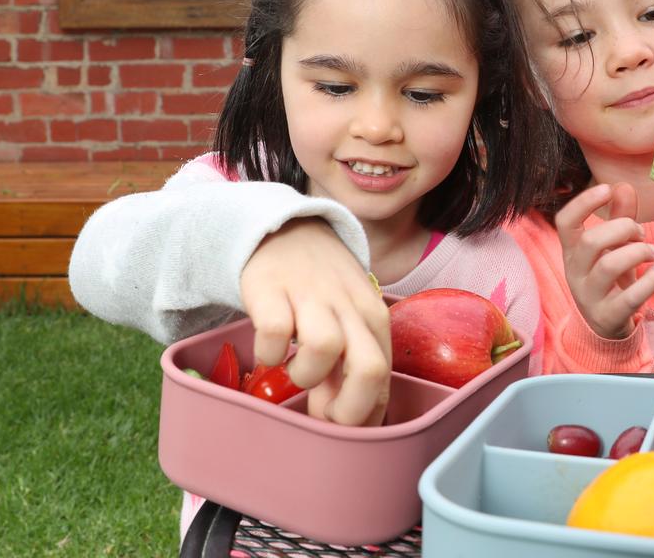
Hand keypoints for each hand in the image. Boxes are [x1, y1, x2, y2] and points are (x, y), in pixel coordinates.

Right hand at [240, 218, 391, 425]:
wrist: (285, 232)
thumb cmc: (320, 289)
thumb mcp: (347, 321)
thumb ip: (349, 367)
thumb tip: (345, 421)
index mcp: (374, 319)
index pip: (385, 378)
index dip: (363, 415)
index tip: (340, 423)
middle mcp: (350, 306)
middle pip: (370, 368)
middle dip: (347, 409)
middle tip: (321, 414)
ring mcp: (312, 295)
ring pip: (325, 347)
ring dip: (305, 375)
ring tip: (293, 369)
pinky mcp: (272, 289)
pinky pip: (275, 332)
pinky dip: (268, 352)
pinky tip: (268, 349)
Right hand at [555, 182, 653, 338]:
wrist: (605, 325)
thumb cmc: (609, 279)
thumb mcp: (612, 247)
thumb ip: (618, 217)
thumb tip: (623, 186)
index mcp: (571, 251)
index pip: (564, 221)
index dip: (583, 202)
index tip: (606, 189)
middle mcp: (575, 272)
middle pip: (590, 241)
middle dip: (622, 228)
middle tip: (642, 234)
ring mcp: (589, 296)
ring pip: (608, 266)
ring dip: (637, 252)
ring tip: (652, 253)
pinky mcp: (608, 316)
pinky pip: (630, 297)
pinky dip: (650, 281)